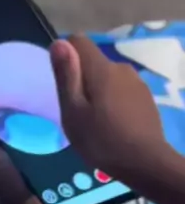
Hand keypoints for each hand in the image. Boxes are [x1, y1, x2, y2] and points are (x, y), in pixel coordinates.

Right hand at [50, 36, 166, 184]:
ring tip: (94, 122)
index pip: (78, 41)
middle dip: (81, 80)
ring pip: (108, 78)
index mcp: (100, 68)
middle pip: (93, 62)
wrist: (144, 162)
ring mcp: (136, 82)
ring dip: (98, 93)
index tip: (63, 85)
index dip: (65, 57)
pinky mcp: (145, 97)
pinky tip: (112, 126)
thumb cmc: (101, 139)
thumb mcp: (73, 111)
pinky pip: (121, 90)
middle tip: (77, 113)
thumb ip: (66, 75)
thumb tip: (59, 42)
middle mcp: (120, 67)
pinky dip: (113, 102)